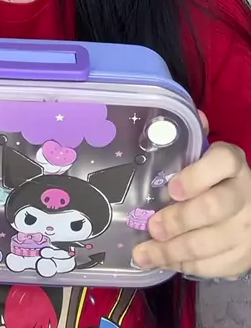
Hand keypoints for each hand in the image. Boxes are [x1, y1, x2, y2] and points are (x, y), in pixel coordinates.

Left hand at [133, 113, 250, 278]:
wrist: (250, 210)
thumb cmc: (216, 179)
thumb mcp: (207, 157)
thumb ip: (193, 140)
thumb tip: (180, 117)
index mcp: (233, 163)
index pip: (222, 162)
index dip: (197, 176)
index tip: (172, 188)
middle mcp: (245, 194)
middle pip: (213, 208)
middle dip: (178, 219)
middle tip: (152, 226)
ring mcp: (246, 229)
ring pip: (209, 243)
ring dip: (172, 251)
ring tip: (144, 253)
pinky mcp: (243, 258)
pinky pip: (212, 266)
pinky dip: (184, 266)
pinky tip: (162, 262)